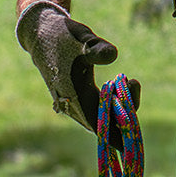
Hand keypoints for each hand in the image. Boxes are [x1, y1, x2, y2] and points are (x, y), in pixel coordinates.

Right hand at [16, 0, 137, 136]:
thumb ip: (96, 48)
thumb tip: (113, 56)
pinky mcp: (78, 97)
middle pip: (106, 124)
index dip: (118, 137)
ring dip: (121, 105)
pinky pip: (100, 108)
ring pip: (104, 116)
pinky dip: (114, 101)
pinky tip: (122, 82)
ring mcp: (76, 103)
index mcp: (75, 98)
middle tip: (132, 82)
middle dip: (126, 112)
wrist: (42, 34)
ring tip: (130, 80)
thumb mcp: (81, 37)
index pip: (101, 127)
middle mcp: (75, 106)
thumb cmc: (63, 36)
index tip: (132, 142)